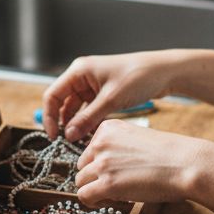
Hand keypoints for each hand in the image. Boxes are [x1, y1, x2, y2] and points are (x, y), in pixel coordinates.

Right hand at [41, 51, 177, 139]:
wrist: (164, 72)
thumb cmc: (138, 77)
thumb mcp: (111, 100)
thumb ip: (87, 118)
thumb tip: (68, 135)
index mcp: (79, 71)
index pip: (53, 95)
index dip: (49, 116)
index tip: (54, 136)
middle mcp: (82, 76)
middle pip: (62, 102)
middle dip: (64, 122)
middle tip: (68, 143)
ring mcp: (92, 84)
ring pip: (76, 108)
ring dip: (77, 124)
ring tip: (82, 142)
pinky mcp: (102, 92)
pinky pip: (89, 110)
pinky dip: (89, 121)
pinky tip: (93, 134)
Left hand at [73, 119, 213, 204]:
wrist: (186, 163)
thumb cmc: (170, 154)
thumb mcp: (138, 139)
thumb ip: (118, 149)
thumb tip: (105, 169)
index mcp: (108, 128)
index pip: (89, 150)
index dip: (101, 165)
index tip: (119, 171)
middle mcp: (101, 142)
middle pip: (82, 166)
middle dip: (95, 178)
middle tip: (117, 186)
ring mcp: (103, 163)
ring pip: (80, 182)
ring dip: (94, 190)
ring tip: (114, 195)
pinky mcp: (107, 184)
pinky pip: (84, 196)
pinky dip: (93, 202)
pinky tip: (109, 201)